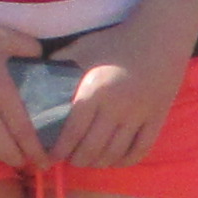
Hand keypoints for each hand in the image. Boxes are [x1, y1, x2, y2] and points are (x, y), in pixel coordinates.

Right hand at [0, 4, 48, 167]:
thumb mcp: (3, 36)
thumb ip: (28, 46)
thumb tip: (43, 55)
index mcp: (1, 92)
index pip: (23, 132)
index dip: (36, 152)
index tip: (45, 162)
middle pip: (4, 150)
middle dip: (18, 160)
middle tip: (26, 160)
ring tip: (3, 154)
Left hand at [46, 20, 190, 169]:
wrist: (160, 35)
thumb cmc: (117, 41)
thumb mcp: (84, 47)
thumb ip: (60, 62)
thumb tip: (37, 74)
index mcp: (95, 91)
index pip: (73, 132)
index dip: (60, 150)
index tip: (52, 156)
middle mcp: (117, 107)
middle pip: (92, 148)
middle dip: (77, 160)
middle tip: (70, 160)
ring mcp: (139, 115)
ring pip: (115, 153)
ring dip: (99, 162)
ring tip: (90, 161)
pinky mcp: (157, 118)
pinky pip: (141, 149)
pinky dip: (126, 160)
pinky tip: (115, 159)